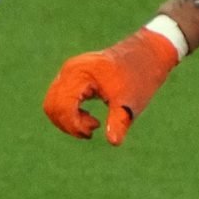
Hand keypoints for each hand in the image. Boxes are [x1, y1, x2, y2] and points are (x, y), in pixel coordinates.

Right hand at [43, 27, 180, 143]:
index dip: (74, 125)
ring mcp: (68, 72)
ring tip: (92, 124)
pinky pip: (58, 99)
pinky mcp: (71, 76)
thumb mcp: (129, 104)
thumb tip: (113, 142)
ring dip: (67, 121)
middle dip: (69, 125)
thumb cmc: (139, 79)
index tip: (96, 128)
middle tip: (93, 130)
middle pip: (52, 106)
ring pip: (52, 104)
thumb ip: (118, 122)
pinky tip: (88, 117)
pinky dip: (68, 113)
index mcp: (80, 74)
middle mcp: (69, 70)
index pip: (62, 106)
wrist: (146, 56)